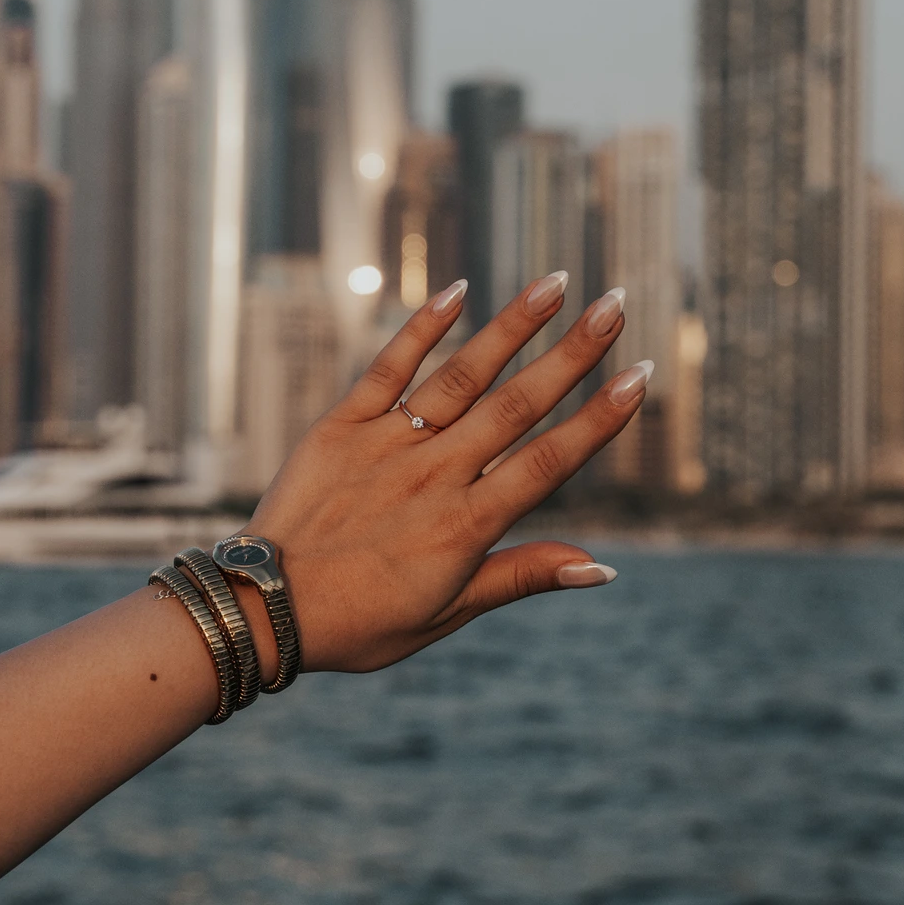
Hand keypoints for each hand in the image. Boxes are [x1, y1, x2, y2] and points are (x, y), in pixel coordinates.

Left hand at [235, 273, 652, 675]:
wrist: (263, 609)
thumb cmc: (360, 623)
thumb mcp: (447, 613)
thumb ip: (522, 576)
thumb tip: (602, 566)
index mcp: (466, 526)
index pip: (549, 462)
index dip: (599, 420)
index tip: (640, 377)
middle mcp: (434, 476)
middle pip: (517, 405)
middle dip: (572, 354)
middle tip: (616, 305)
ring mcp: (388, 444)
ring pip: (462, 375)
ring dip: (512, 326)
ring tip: (556, 281)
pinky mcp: (342, 425)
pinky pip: (388, 367)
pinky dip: (423, 328)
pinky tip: (458, 290)